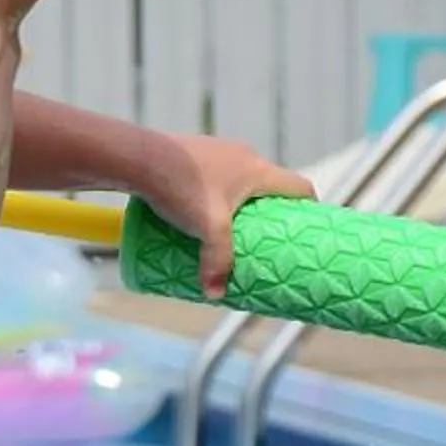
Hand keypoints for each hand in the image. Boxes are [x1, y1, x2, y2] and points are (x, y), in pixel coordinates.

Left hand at [147, 135, 313, 297]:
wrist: (136, 157)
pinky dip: (217, 194)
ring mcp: (216, 151)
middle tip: (266, 240)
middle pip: (270, 185)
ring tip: (233, 230)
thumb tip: (216, 293)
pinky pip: (215, 176)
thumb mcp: (207, 228)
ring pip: (240, 180)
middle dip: (271, 212)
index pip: (299, 187)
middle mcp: (242, 155)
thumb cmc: (180, 187)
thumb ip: (217, 261)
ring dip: (241, 203)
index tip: (305, 232)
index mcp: (258, 169)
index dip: (308, 209)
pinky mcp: (191, 154)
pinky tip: (201, 212)